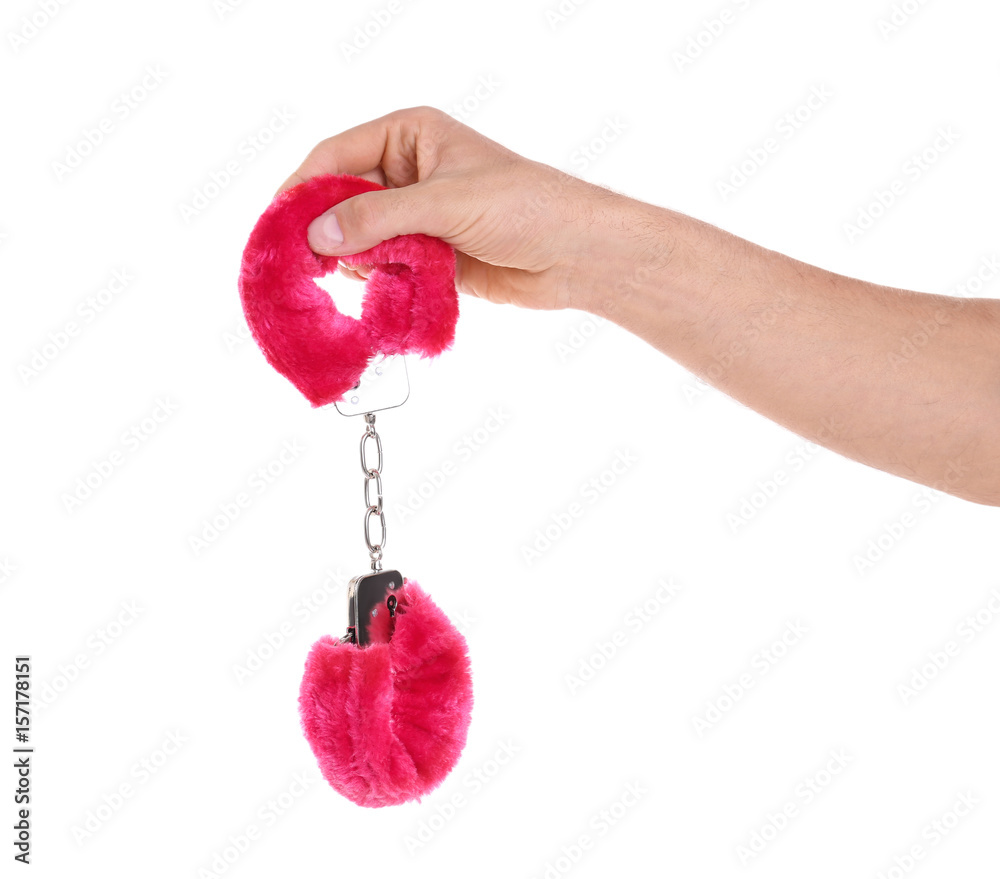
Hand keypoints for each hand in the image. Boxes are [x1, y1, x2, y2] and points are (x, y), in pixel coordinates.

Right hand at [277, 106, 627, 310]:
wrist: (574, 254)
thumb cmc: (523, 206)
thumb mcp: (446, 203)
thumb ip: (380, 218)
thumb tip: (318, 236)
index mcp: (409, 135)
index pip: (336, 155)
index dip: (304, 188)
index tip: (279, 223)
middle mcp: (408, 172)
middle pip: (344, 200)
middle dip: (329, 231)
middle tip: (306, 264)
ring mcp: (418, 215)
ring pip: (362, 238)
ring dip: (358, 260)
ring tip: (360, 278)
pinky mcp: (429, 253)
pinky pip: (386, 265)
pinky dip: (380, 279)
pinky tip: (385, 289)